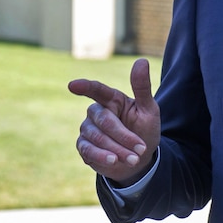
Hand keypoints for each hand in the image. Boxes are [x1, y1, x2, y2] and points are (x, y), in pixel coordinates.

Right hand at [68, 58, 160, 185]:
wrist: (139, 160)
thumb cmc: (144, 130)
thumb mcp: (149, 110)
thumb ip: (142, 88)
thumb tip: (141, 60)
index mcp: (111, 99)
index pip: (96, 90)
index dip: (84, 87)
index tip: (73, 85)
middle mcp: (96, 112)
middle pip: (104, 120)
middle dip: (123, 136)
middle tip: (140, 149)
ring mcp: (88, 129)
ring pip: (96, 137)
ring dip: (116, 149)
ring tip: (133, 159)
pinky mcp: (84, 146)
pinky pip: (88, 150)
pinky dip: (102, 156)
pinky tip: (114, 162)